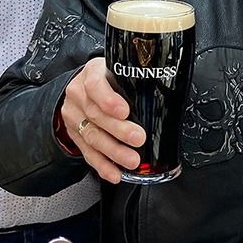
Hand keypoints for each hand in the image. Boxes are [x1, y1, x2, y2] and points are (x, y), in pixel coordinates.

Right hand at [60, 57, 144, 181]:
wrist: (81, 87)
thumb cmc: (107, 78)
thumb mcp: (117, 69)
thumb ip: (134, 77)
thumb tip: (167, 91)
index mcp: (91, 74)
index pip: (95, 85)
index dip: (109, 100)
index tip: (125, 111)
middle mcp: (79, 95)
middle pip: (96, 115)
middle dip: (119, 130)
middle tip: (138, 138)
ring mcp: (75, 116)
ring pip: (92, 136)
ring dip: (113, 151)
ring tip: (131, 160)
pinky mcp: (75, 135)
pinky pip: (88, 152)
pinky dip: (102, 165)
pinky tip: (114, 173)